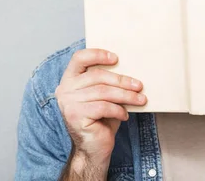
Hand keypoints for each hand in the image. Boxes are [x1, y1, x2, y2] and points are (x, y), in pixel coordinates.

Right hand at [55, 49, 146, 175]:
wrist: (93, 149)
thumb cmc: (101, 120)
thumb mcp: (104, 97)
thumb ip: (108, 83)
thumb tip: (129, 71)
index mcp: (69, 79)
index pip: (79, 58)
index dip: (97, 54)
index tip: (116, 58)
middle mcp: (64, 89)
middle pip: (96, 76)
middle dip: (121, 80)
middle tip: (139, 86)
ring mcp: (68, 102)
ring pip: (103, 92)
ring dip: (125, 96)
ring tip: (140, 99)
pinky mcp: (75, 116)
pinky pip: (103, 107)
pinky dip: (118, 110)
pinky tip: (125, 115)